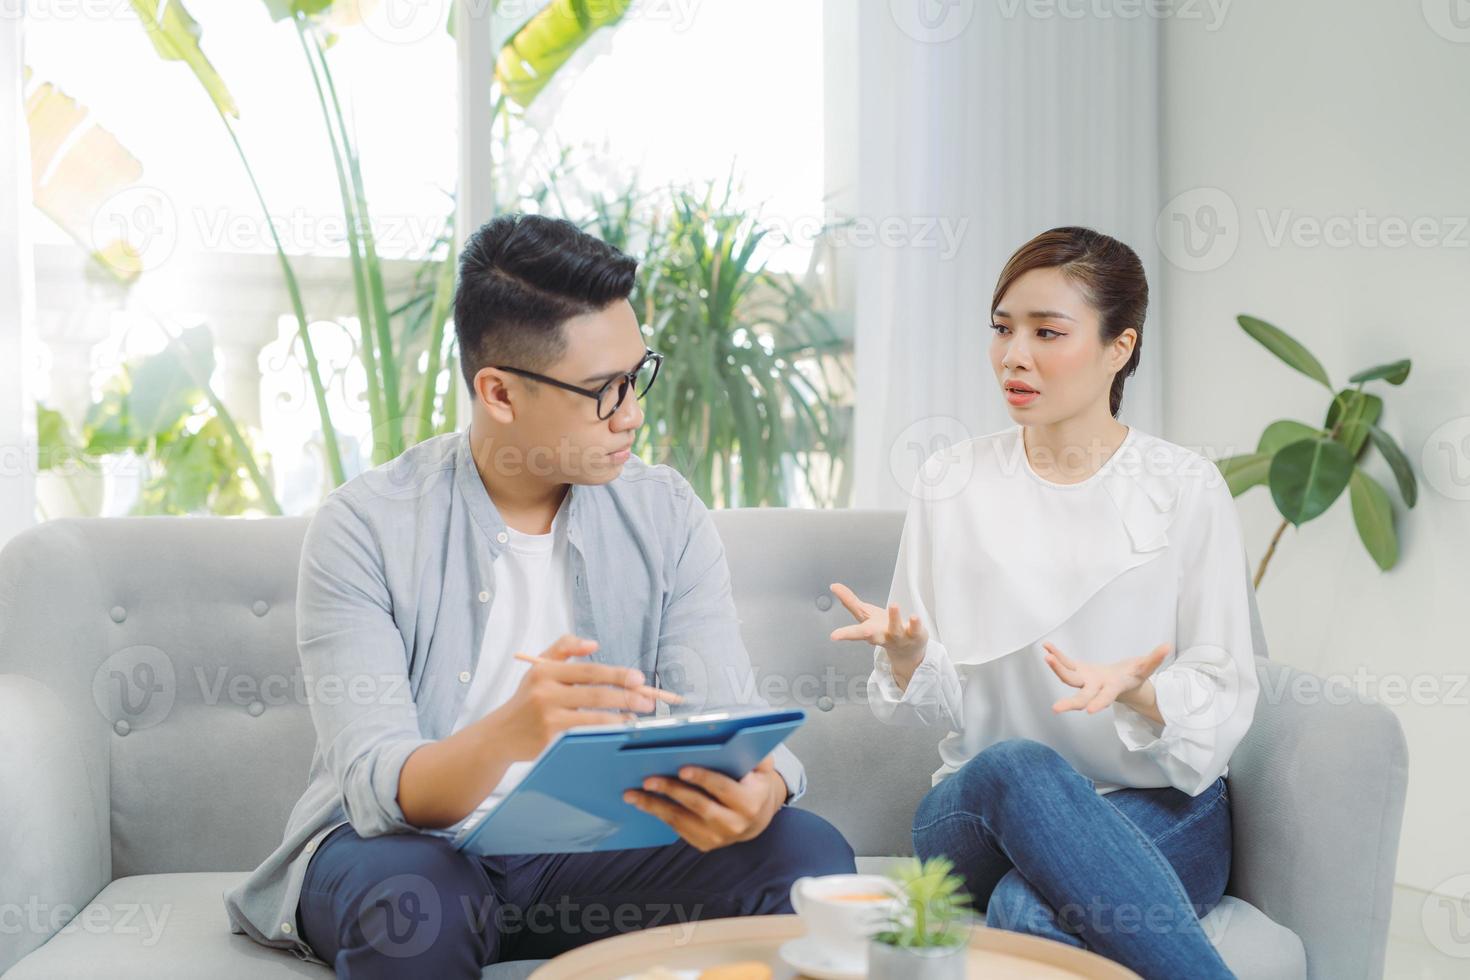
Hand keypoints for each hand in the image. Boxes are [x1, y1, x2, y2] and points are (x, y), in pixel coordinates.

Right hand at [488, 634, 654, 761]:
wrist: (501, 734)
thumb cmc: (528, 698)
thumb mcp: (540, 666)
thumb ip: (564, 647)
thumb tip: (593, 643)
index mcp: (545, 672)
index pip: (589, 671)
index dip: (617, 675)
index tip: (639, 679)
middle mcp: (544, 695)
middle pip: (596, 695)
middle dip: (626, 698)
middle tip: (648, 701)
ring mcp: (547, 721)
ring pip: (594, 719)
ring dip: (620, 718)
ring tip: (636, 716)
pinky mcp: (550, 743)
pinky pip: (585, 737)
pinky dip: (606, 733)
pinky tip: (618, 730)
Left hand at [622, 755, 785, 851]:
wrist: (756, 817)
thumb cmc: (754, 784)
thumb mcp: (762, 768)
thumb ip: (756, 754)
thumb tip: (739, 737)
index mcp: (750, 803)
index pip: (724, 789)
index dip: (703, 779)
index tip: (682, 769)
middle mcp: (735, 825)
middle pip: (698, 806)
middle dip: (671, 791)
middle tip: (648, 779)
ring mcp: (718, 838)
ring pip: (682, 821)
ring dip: (655, 807)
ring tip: (633, 794)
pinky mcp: (704, 844)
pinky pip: (678, 829)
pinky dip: (659, 815)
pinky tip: (643, 803)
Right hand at [827, 582, 927, 671]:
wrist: (907, 651)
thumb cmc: (882, 630)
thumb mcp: (865, 615)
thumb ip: (849, 601)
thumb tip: (833, 586)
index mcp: (869, 631)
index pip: (855, 633)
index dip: (844, 634)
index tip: (834, 636)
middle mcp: (883, 636)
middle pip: (873, 636)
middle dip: (867, 634)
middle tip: (864, 631)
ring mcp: (899, 637)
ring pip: (896, 629)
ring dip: (894, 618)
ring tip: (893, 605)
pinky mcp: (915, 634)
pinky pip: (915, 629)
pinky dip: (915, 623)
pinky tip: (914, 616)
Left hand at [1043, 641, 1170, 717]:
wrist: (1120, 683)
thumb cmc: (1133, 676)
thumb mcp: (1145, 668)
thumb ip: (1154, 659)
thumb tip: (1168, 645)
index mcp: (1112, 688)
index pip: (1106, 697)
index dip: (1099, 703)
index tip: (1089, 711)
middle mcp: (1096, 687)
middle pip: (1081, 696)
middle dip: (1070, 703)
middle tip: (1055, 709)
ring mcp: (1084, 680)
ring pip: (1068, 678)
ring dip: (1057, 668)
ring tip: (1047, 657)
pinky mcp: (1077, 671)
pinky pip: (1065, 663)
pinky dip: (1056, 655)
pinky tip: (1046, 647)